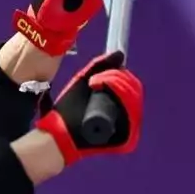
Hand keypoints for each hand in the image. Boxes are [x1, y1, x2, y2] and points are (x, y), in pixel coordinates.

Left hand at [34, 51, 142, 165]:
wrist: (59, 130)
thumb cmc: (70, 109)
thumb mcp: (84, 82)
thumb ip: (100, 66)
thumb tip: (120, 54)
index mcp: (122, 106)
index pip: (133, 86)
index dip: (120, 76)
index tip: (100, 76)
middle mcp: (129, 118)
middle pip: (135, 90)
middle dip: (116, 78)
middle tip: (95, 81)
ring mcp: (129, 129)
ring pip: (133, 98)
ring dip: (115, 84)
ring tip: (94, 85)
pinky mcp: (127, 140)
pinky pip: (131, 115)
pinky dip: (120, 97)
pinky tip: (102, 91)